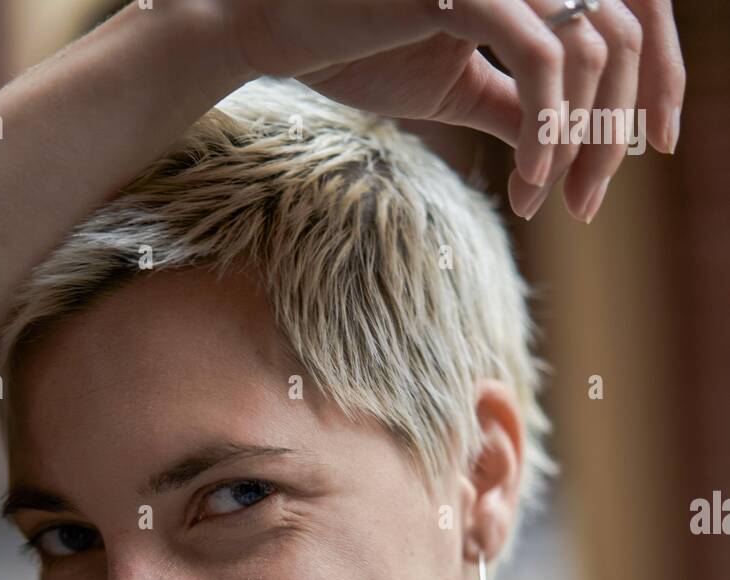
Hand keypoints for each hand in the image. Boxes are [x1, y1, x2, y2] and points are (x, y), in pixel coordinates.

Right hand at [227, 0, 684, 220]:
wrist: (279, 31)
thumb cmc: (358, 48)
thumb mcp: (457, 85)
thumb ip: (517, 104)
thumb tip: (567, 146)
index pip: (630, 18)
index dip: (655, 82)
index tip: (638, 155)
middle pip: (625, 39)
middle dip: (615, 134)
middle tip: (585, 204)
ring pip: (593, 54)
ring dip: (582, 143)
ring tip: (548, 198)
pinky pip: (541, 63)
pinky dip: (547, 132)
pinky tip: (528, 183)